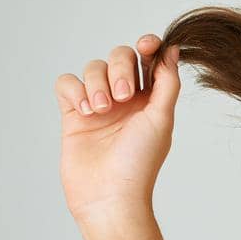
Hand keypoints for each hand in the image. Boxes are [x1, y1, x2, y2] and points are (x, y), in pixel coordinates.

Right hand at [53, 33, 181, 238]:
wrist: (109, 194)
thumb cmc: (140, 161)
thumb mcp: (162, 118)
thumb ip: (167, 82)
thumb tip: (173, 49)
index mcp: (151, 97)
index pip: (148, 58)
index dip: (148, 45)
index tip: (146, 45)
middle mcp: (125, 98)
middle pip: (120, 57)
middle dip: (121, 68)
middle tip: (125, 96)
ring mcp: (98, 105)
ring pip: (92, 67)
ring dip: (98, 83)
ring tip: (102, 110)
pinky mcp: (72, 114)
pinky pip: (67, 83)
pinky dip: (75, 90)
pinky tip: (85, 111)